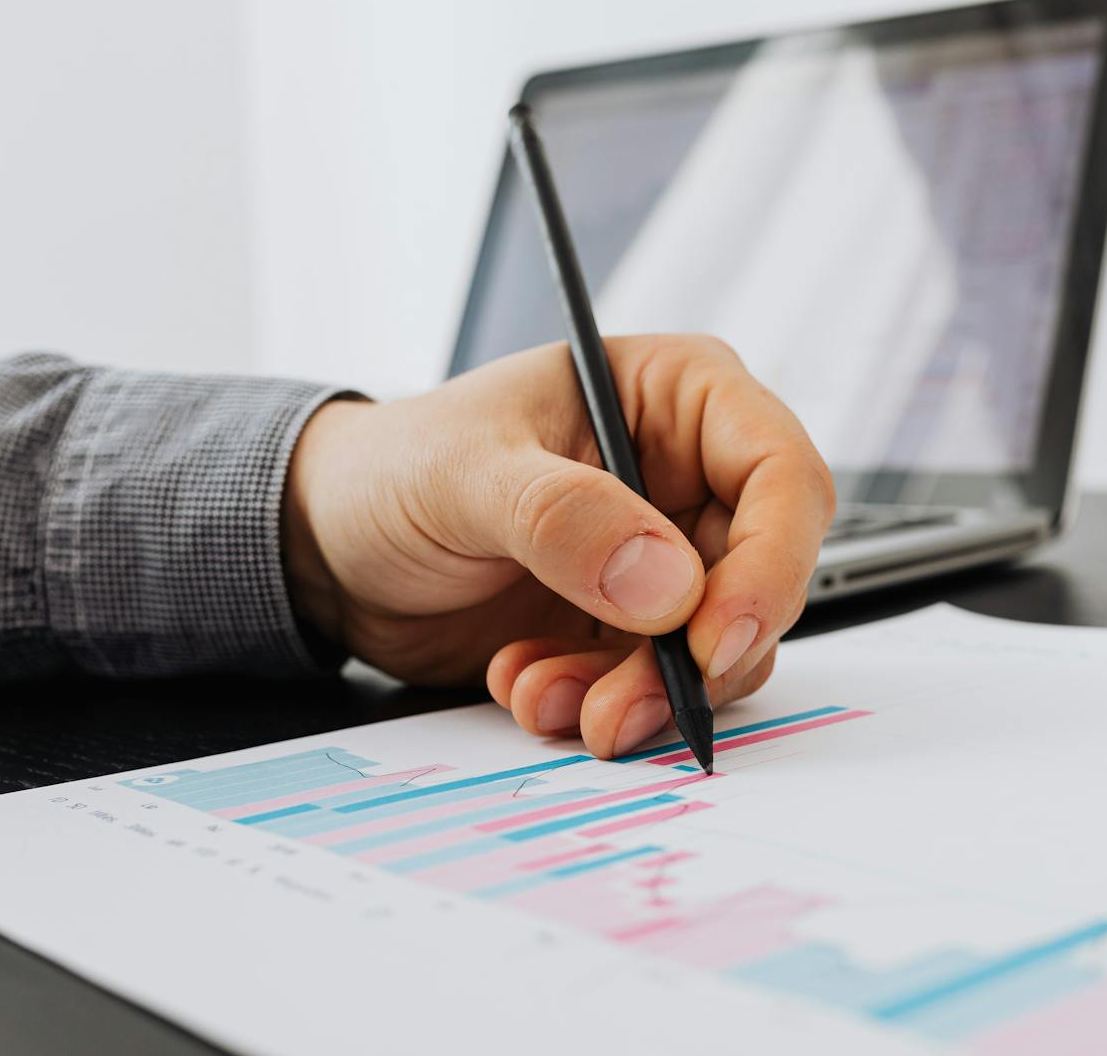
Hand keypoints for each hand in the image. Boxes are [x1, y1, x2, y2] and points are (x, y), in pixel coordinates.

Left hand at [280, 335, 835, 758]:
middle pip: (761, 578)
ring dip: (641, 694)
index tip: (718, 637)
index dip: (772, 560)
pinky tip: (524, 683)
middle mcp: (687, 478)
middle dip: (698, 657)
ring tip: (546, 697)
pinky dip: (599, 705)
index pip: (781, 473)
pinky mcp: (630, 629)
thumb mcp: (467, 474)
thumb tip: (670, 583)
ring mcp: (662, 559)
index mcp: (675, 398)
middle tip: (621, 707)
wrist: (326, 547)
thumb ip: (564, 519)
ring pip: (717, 648)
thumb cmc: (393, 468)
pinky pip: (659, 685)